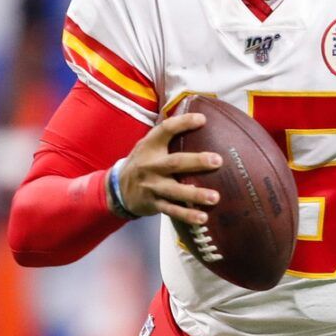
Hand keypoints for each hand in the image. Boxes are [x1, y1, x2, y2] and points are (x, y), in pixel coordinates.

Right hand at [116, 110, 224, 225]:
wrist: (118, 189)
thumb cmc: (143, 162)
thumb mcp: (148, 145)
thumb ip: (168, 135)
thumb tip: (200, 117)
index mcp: (150, 146)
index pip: (166, 130)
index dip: (183, 123)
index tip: (202, 119)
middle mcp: (150, 166)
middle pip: (174, 163)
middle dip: (196, 162)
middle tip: (218, 160)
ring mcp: (151, 186)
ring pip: (174, 191)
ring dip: (195, 195)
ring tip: (215, 197)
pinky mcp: (153, 204)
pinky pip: (172, 210)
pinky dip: (187, 215)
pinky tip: (203, 218)